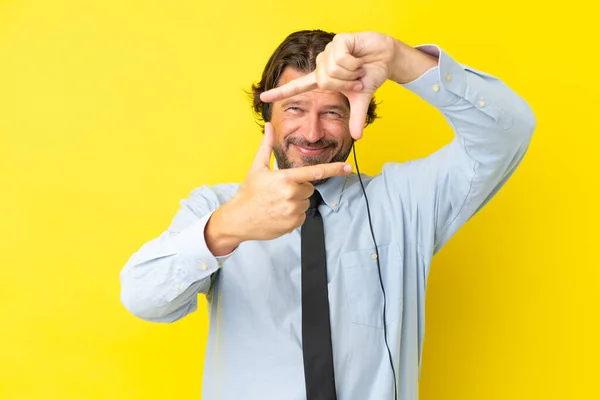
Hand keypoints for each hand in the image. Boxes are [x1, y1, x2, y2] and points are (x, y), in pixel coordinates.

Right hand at [206, 123, 351, 253]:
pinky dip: (293, 216)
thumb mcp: (257, 168)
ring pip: (305, 202)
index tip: (348, 167)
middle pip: (309, 188)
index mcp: (285, 178)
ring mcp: (292, 211)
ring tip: (277, 203)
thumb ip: (266, 146)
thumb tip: (269, 126)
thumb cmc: (248, 193)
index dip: (334, 169)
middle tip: (279, 192)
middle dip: (298, 188)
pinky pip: (301, 216)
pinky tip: (278, 214)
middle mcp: (291, 194)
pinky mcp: (293, 224)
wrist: (238, 219)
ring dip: (295, 202)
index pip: (315, 172)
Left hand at [260, 32, 396, 139]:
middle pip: (324, 81)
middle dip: (345, 84)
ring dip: (352, 73)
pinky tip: (360, 57)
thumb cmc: (370, 74)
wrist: (386, 57)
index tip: (263, 97)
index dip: (280, 93)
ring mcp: (328, 51)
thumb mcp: (361, 99)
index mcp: (322, 79)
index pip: (297, 87)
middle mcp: (322, 65)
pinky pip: (341, 59)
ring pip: (333, 70)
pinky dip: (355, 63)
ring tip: (359, 67)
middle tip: (357, 79)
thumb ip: (356, 117)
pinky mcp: (338, 40)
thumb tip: (357, 137)